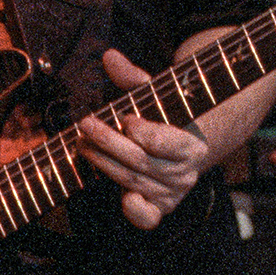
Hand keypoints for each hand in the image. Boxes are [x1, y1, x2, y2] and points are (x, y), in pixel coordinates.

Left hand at [76, 48, 210, 229]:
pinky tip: (120, 196)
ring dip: (104, 163)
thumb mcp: (154, 96)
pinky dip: (134, 210)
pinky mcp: (159, 209)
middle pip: (140, 160)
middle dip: (109, 142)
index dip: (143, 131)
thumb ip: (133, 78)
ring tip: (83, 144)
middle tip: (85, 125)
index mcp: (192, 145)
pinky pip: (147, 217)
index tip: (125, 118)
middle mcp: (185, 173)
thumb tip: (109, 57)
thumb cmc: (164, 119)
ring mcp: (171, 194)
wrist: (181, 152)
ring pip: (132, 180)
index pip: (164, 142)